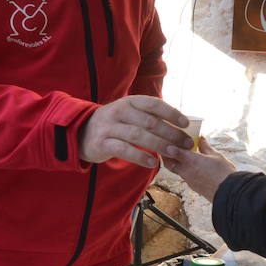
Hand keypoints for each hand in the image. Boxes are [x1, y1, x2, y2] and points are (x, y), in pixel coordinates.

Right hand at [77, 95, 192, 168]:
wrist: (80, 133)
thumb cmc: (114, 124)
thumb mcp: (129, 114)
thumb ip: (149, 117)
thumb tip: (178, 125)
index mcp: (129, 102)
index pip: (154, 104)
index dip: (171, 113)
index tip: (185, 124)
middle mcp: (119, 111)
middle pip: (149, 122)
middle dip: (171, 133)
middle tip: (185, 144)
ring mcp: (109, 127)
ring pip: (138, 135)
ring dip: (159, 145)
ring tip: (173, 154)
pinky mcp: (102, 143)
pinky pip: (124, 150)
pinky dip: (140, 156)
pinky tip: (153, 163)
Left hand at [163, 137, 236, 201]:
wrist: (229, 193)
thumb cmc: (224, 173)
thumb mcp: (216, 155)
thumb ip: (205, 146)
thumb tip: (200, 138)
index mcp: (190, 160)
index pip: (172, 150)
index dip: (169, 144)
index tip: (169, 139)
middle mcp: (186, 171)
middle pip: (168, 162)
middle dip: (167, 154)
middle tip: (171, 147)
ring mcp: (188, 180)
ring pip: (174, 170)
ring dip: (175, 162)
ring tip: (181, 155)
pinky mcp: (192, 186)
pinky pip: (183, 176)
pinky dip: (183, 170)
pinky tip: (191, 166)